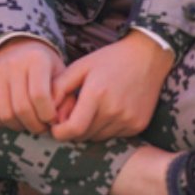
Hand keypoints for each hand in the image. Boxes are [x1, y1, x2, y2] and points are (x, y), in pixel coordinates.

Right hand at [0, 37, 63, 135]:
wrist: (18, 46)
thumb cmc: (45, 66)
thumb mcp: (61, 75)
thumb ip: (66, 97)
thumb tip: (59, 122)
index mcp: (36, 59)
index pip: (40, 96)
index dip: (48, 115)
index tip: (53, 120)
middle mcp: (13, 63)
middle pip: (22, 108)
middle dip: (35, 125)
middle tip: (42, 127)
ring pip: (5, 114)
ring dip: (20, 127)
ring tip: (30, 124)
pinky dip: (4, 123)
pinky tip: (15, 119)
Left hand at [50, 31, 174, 142]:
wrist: (148, 56)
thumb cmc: (110, 59)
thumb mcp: (81, 66)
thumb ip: (59, 87)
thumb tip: (47, 111)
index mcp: (97, 94)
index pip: (73, 129)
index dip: (60, 132)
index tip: (55, 127)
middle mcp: (114, 110)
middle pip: (84, 135)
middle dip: (73, 129)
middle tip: (72, 114)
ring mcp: (128, 119)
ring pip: (98, 137)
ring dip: (90, 130)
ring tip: (91, 110)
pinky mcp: (138, 125)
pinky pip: (114, 135)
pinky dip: (106, 128)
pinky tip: (109, 111)